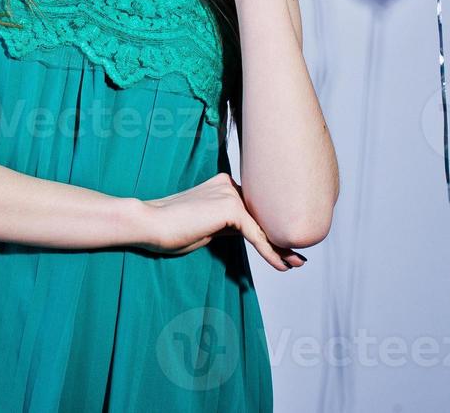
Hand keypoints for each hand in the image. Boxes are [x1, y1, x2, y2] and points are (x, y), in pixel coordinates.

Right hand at [133, 172, 306, 270]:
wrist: (150, 223)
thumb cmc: (171, 229)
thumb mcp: (207, 227)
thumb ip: (229, 225)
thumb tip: (251, 235)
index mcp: (222, 185)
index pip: (253, 209)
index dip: (270, 229)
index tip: (287, 248)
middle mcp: (229, 184)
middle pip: (262, 215)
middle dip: (280, 237)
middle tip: (298, 259)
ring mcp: (229, 193)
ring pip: (262, 225)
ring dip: (280, 247)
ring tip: (296, 263)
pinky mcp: (230, 208)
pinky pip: (256, 234)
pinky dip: (270, 251)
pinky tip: (282, 265)